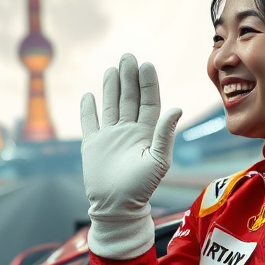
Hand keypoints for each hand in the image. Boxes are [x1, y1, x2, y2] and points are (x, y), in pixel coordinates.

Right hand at [80, 54, 180, 259]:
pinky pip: (90, 122)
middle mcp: (128, 131)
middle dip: (129, 78)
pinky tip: (89, 95)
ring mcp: (110, 137)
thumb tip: (175, 108)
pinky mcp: (92, 144)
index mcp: (146, 133)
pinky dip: (88, 109)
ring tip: (112, 69)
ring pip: (111, 106)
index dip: (147, 84)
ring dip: (111, 87)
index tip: (146, 65)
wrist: (116, 207)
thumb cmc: (141, 189)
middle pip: (129, 99)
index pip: (148, 102)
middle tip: (128, 57)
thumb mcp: (158, 161)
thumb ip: (164, 134)